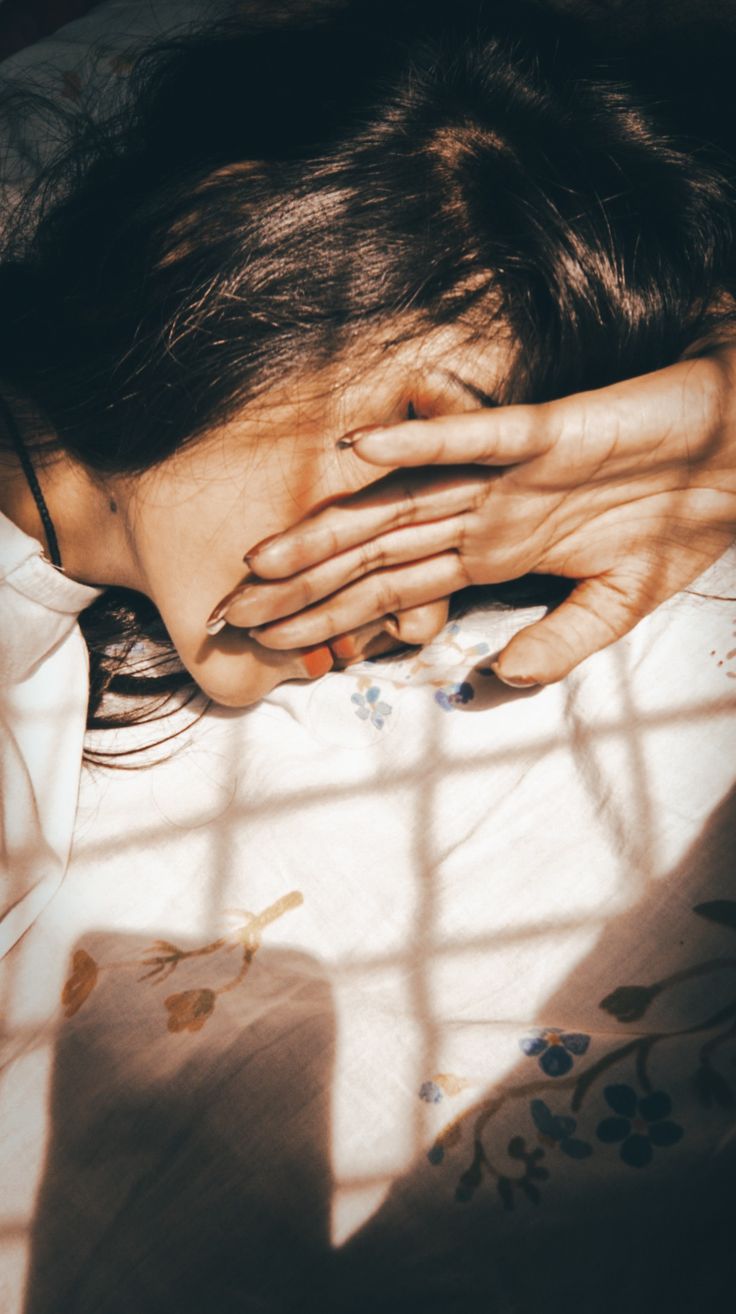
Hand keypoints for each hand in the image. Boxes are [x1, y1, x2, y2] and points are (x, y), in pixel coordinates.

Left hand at [216, 347, 735, 684]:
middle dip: (302, 588)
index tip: (267, 649)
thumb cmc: (674, 523)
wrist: (733, 461)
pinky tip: (363, 453)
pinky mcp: (548, 433)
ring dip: (334, 527)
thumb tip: (497, 680)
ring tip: (266, 556)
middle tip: (231, 618)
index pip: (389, 590)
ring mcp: (508, 475)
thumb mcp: (613, 606)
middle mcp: (482, 514)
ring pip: (401, 503)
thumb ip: (556, 642)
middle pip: (373, 553)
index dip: (327, 616)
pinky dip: (422, 444)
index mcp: (491, 553)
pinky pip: (476, 439)